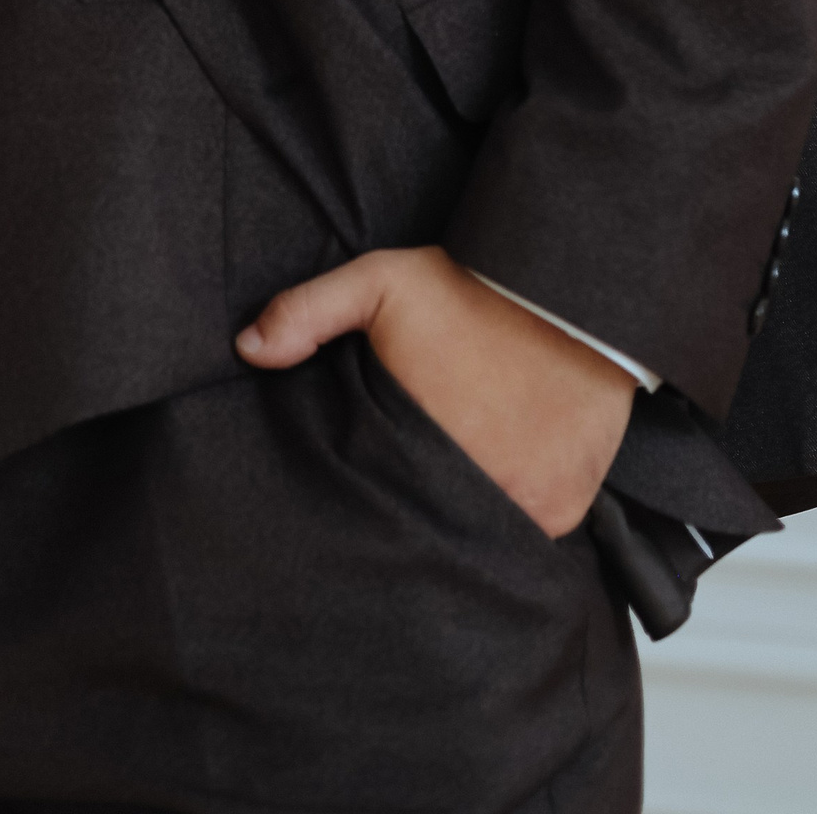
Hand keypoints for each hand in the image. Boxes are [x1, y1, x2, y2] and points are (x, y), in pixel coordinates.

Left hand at [237, 243, 634, 536]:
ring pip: (483, 534)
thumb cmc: (468, 291)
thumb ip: (307, 313)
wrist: (569, 291)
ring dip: (469, 516)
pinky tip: (502, 478)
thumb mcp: (377, 282)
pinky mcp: (567, 505)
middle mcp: (477, 489)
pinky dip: (516, 512)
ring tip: (458, 483)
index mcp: (421, 447)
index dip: (373, 494)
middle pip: (432, 525)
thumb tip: (247, 349)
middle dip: (419, 511)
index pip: (382, 501)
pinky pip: (531, 530)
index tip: (372, 479)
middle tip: (416, 479)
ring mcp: (528, 504)